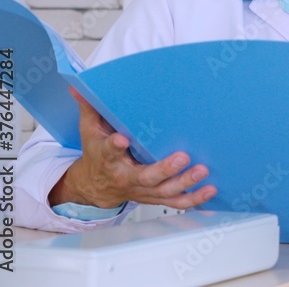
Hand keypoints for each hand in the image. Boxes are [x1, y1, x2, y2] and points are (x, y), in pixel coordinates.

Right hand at [47, 87, 216, 210]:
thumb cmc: (98, 154)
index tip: (122, 139)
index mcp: (108, 159)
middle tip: (182, 157)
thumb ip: (90, 108)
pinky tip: (210, 190)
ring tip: (203, 171)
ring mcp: (143, 190)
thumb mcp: (89, 130)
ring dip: (185, 183)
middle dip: (164, 169)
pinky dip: (193, 199)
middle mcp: (127, 177)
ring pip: (164, 191)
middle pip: (146, 177)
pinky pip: (175, 202)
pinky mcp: (155, 197)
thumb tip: (78, 85)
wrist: (96, 186)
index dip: (115, 146)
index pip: (109, 152)